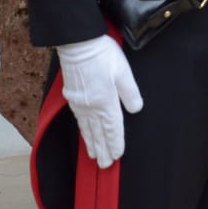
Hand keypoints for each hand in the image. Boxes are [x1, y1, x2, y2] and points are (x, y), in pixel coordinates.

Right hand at [57, 35, 142, 167]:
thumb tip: (135, 110)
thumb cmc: (102, 55)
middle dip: (102, 150)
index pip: (112, 128)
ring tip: (94, 155)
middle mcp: (90, 106)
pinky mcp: (71, 96)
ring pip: (86, 128)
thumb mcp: (123, 71)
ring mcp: (79, 102)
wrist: (77, 43)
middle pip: (97, 133)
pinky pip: (78, 120)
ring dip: (91, 143)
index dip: (115, 143)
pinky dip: (82, 130)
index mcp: (105, 101)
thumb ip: (130, 92)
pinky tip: (84, 133)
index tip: (117, 156)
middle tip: (105, 165)